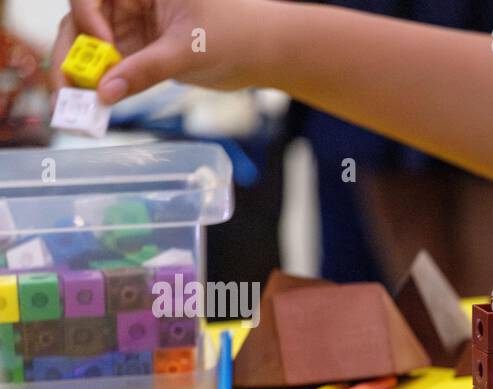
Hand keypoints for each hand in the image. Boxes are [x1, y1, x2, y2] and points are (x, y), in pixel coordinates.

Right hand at [54, 0, 266, 103]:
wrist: (263, 53)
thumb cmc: (235, 34)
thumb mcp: (187, 50)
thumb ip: (146, 70)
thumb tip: (106, 93)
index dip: (88, 18)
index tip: (105, 49)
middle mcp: (129, 1)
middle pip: (82, 23)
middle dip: (71, 55)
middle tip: (64, 91)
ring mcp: (131, 27)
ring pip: (91, 49)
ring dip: (80, 76)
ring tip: (72, 108)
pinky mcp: (139, 52)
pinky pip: (110, 69)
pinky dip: (101, 88)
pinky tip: (94, 110)